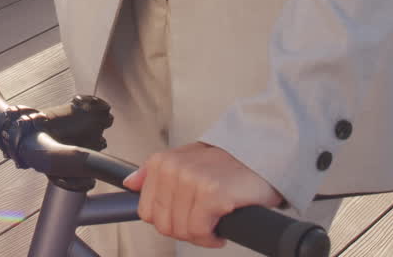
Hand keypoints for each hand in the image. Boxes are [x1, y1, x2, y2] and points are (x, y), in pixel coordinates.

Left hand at [123, 142, 282, 248]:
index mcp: (162, 162)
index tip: (183, 216)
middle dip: (184, 230)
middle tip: (202, 222)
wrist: (261, 154)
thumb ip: (153, 172)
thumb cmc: (225, 162)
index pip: (146, 211)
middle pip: (163, 224)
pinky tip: (221, 226)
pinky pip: (200, 231)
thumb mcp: (184, 160)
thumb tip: (130, 183)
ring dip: (200, 235)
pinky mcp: (212, 194)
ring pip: (181, 230)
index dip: (167, 221)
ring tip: (213, 222)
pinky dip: (212, 237)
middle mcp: (174, 168)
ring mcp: (192, 180)